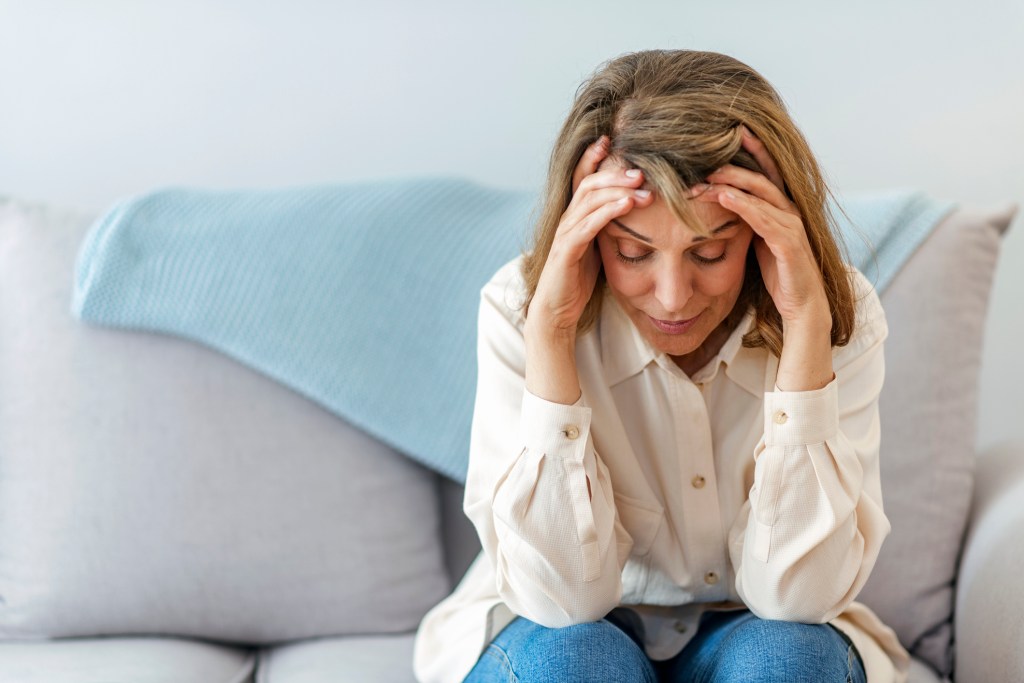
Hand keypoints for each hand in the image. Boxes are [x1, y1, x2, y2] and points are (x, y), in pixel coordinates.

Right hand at [528, 136, 654, 338]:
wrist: (557, 311)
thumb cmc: (579, 280)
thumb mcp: (597, 246)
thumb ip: (608, 226)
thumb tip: (635, 208)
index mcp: (574, 217)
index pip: (580, 178)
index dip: (592, 157)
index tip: (610, 140)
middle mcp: (566, 220)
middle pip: (587, 183)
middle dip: (614, 173)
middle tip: (642, 170)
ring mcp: (565, 234)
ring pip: (589, 200)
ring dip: (618, 189)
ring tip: (643, 185)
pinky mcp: (567, 251)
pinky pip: (588, 225)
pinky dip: (609, 211)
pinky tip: (627, 204)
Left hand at [695, 125, 829, 327]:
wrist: (801, 307)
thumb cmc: (778, 274)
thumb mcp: (757, 241)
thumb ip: (746, 220)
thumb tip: (720, 202)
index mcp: (782, 209)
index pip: (766, 172)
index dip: (752, 151)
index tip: (729, 133)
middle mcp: (790, 212)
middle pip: (762, 178)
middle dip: (733, 165)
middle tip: (704, 156)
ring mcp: (792, 227)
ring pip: (761, 195)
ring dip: (732, 183)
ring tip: (706, 176)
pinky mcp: (790, 245)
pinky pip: (764, 220)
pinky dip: (743, 206)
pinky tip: (724, 197)